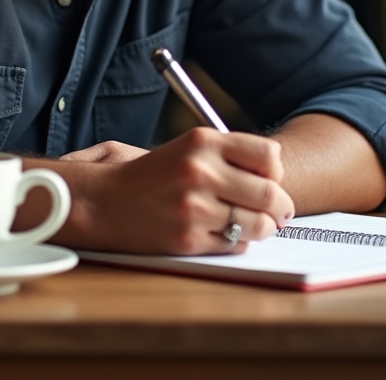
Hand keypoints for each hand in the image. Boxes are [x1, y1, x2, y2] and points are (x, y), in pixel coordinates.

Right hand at [77, 128, 293, 255]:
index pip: (268, 155)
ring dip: (263, 228)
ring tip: (252, 224)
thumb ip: (230, 153)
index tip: (271, 179)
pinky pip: (236, 245)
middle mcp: (200, 170)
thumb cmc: (152, 174)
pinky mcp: (188, 239)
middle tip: (279, 212)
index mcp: (202, 141)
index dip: (275, 171)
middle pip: (270, 194)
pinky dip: (238, 242)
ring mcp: (195, 207)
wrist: (105, 201)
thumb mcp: (188, 147)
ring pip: (258, 224)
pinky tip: (222, 233)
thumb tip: (276, 171)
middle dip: (281, 207)